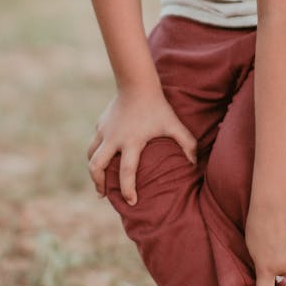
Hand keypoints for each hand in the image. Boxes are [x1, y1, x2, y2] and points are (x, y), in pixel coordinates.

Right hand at [86, 85, 195, 203]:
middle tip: (104, 195)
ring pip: (91, 156)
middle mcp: (114, 138)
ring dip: (94, 171)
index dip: (128, 189)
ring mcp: (104, 131)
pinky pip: (95, 143)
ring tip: (99, 181)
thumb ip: (188, 143)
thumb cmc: (158, 106)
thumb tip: (194, 163)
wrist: (137, 83)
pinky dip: (96, 154)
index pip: (127, 171)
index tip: (131, 202)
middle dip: (98, 183)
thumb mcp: (174, 124)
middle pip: (97, 166)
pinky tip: (104, 159)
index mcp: (132, 141)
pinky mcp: (100, 124)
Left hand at [245, 202, 285, 285]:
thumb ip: (264, 262)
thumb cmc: (257, 221)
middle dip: (279, 259)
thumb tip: (279, 272)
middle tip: (272, 239)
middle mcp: (282, 266)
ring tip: (281, 230)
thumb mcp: (252, 246)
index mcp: (264, 268)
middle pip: (283, 270)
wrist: (274, 201)